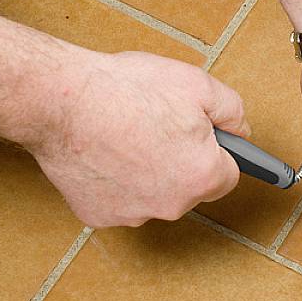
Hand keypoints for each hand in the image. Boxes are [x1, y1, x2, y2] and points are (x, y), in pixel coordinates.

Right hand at [28, 50, 248, 227]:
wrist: (61, 100)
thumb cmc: (127, 90)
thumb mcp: (198, 85)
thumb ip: (232, 111)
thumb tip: (240, 130)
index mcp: (203, 176)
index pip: (229, 174)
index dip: (215, 149)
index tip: (202, 137)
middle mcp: (172, 205)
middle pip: (190, 187)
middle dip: (181, 160)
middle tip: (158, 126)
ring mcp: (133, 215)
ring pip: (153, 195)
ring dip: (147, 173)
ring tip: (126, 136)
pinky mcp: (98, 215)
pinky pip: (118, 200)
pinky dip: (113, 181)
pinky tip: (102, 153)